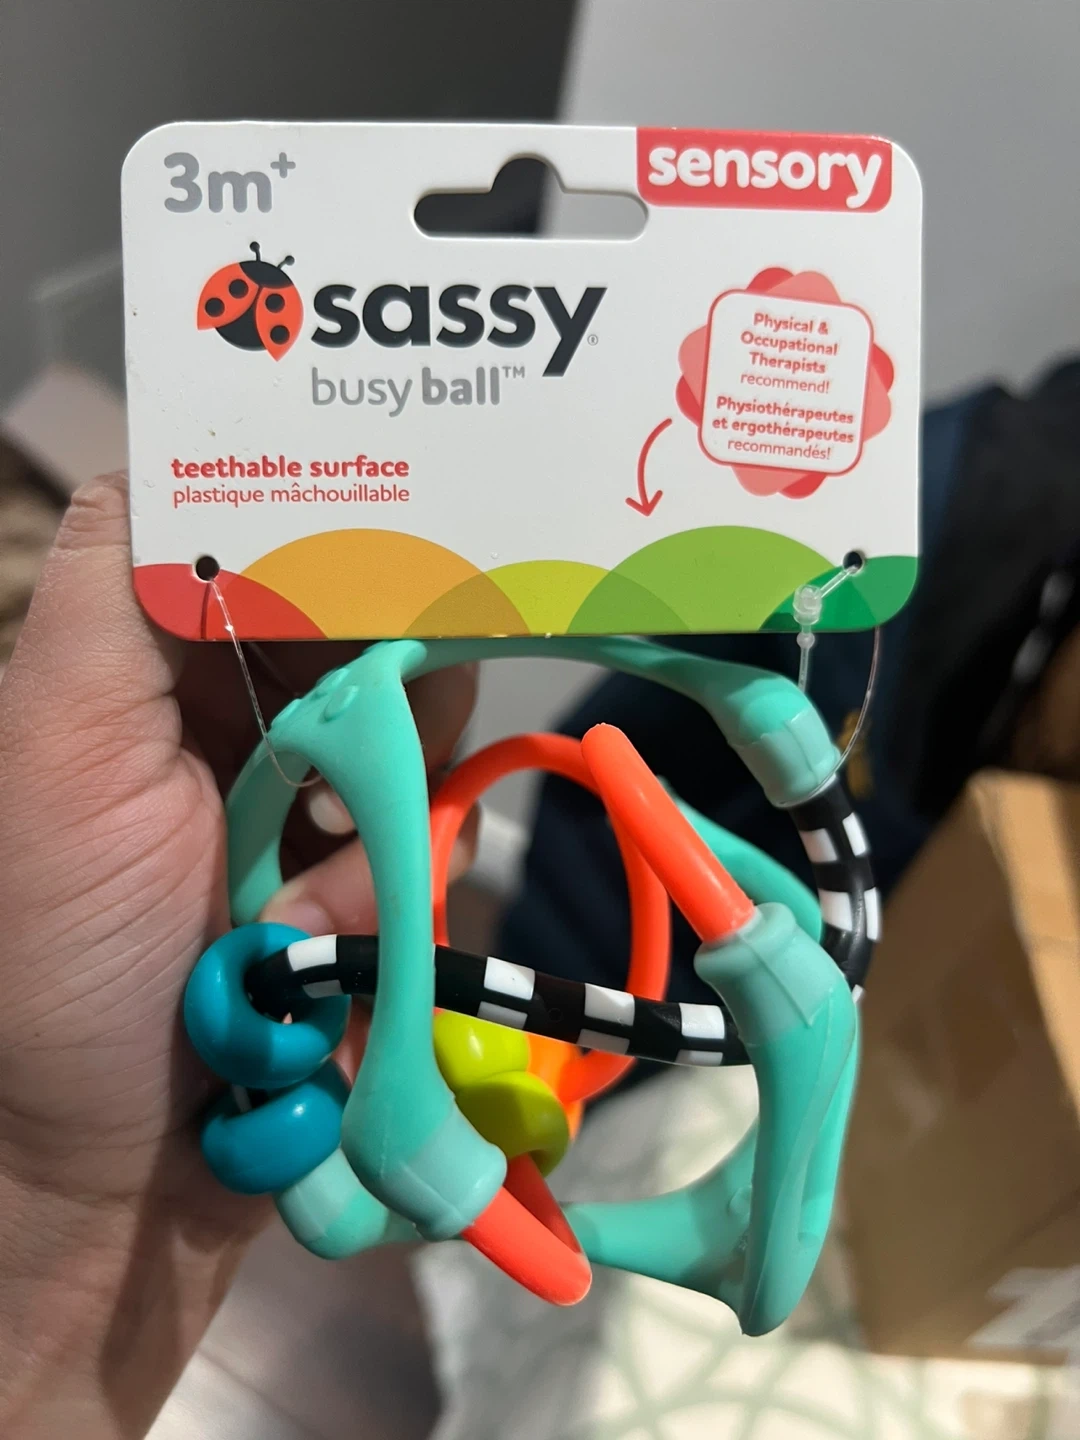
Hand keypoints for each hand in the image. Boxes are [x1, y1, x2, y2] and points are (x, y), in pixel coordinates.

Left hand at [0, 474, 477, 1438]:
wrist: (103, 1185)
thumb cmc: (60, 961)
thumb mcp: (54, 744)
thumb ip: (107, 585)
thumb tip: (180, 441)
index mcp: (149, 669)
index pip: (270, 547)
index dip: (348, 520)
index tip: (433, 495)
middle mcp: (230, 726)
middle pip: (364, 640)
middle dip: (393, 676)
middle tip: (408, 703)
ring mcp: (302, 818)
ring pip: (411, 745)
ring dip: (390, 808)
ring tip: (319, 887)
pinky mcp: (357, 899)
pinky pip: (425, 849)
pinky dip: (396, 894)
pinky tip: (331, 957)